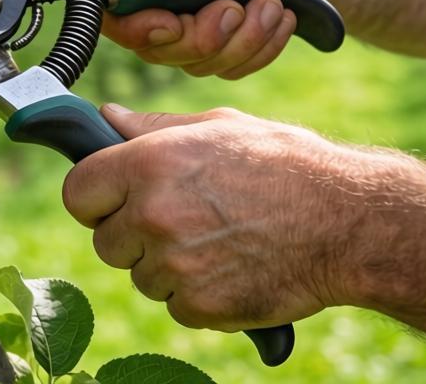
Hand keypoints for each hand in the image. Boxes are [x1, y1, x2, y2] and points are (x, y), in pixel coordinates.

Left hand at [62, 104, 373, 331]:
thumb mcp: (219, 127)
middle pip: (106, 241)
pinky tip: (234, 267)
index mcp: (149, 164)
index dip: (97, 197)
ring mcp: (175, 266)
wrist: (348, 221)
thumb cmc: (286, 164)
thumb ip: (154, 128)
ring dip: (168, 267)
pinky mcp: (200, 307)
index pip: (77, 192)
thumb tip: (106, 117)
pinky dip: (198, 296)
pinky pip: (176, 307)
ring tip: (220, 240)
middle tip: (184, 219)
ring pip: (141, 277)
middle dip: (134, 235)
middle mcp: (153, 215)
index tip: (117, 200)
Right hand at [103, 0, 321, 78]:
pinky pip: (223, 68)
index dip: (135, 23)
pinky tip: (278, 18)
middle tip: (234, 9)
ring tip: (270, 5)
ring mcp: (185, 18)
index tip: (172, 23)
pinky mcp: (216, 42)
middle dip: (198, 36)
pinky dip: (257, 50)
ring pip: (188, 61)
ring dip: (237, 41)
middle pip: (148, 41)